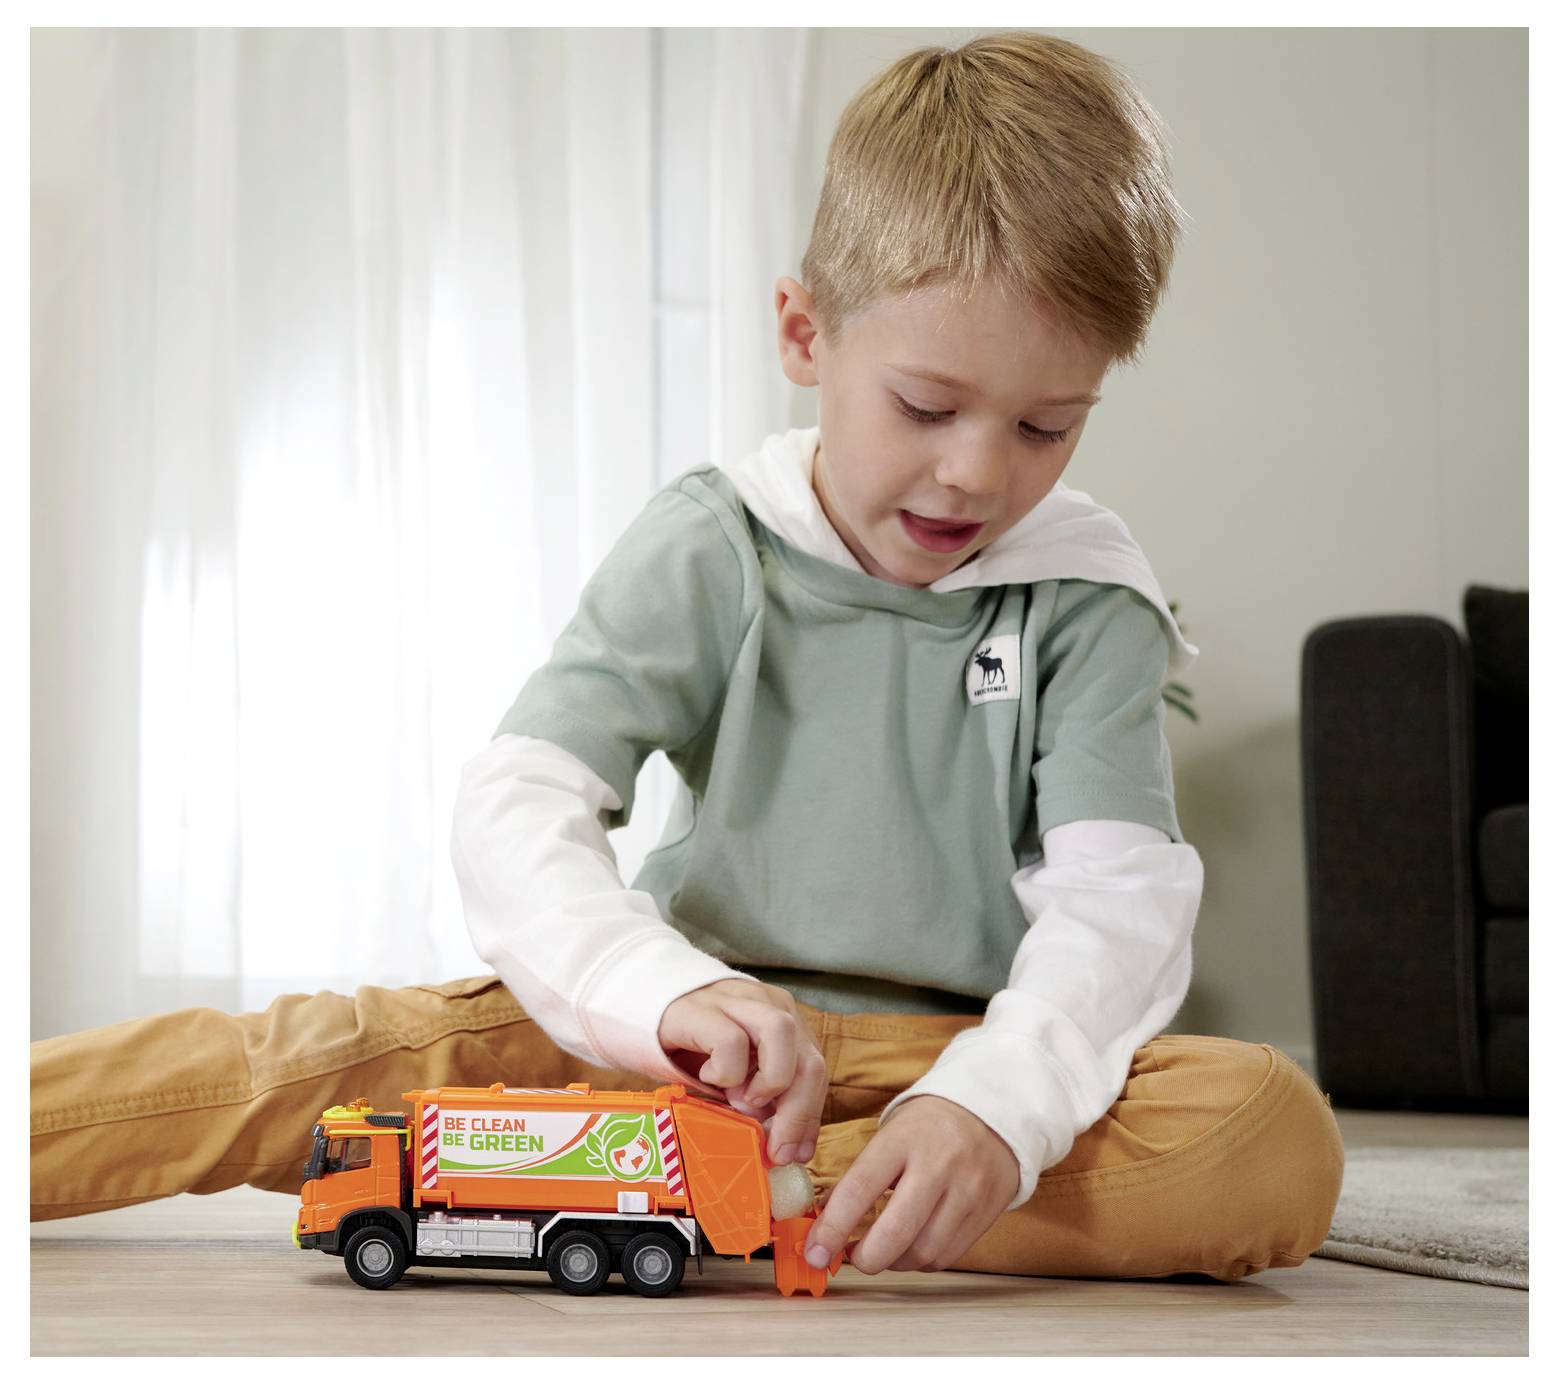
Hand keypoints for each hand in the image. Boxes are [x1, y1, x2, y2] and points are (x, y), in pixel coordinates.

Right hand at [657, 978, 827, 1166]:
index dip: (811, 1115)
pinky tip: (709, 1077)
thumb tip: (787, 1144)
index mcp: (781, 1020)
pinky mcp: (699, 1009)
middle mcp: (766, 1004)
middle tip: (776, 1147)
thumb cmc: (691, 1045)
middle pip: (808, 1057)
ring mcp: (735, 1001)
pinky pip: (730, 1041)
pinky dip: (726, 1071)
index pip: (815, 1068)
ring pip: (781, 1034)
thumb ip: (761, 1099)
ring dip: (770, 1081)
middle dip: (800, 1112)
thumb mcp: (734, 1074)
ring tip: (743, 1101)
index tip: (799, 1152)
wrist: (635, 1003)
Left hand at [803, 1094, 1019, 1273]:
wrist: (992, 1111)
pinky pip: (946, 1256)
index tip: (814, 1251)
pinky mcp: (985, 1213)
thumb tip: (827, 1224)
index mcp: (903, 1139)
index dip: (832, 1227)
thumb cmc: (929, 1126)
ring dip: (893, 1262)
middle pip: (896, 1232)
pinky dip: (920, 1261)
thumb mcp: (891, 1134)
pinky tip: (910, 1246)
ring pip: (922, 1252)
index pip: (860, 1188)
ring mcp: (966, 1192)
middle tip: (848, 1258)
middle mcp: (938, 1165)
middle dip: (865, 1258)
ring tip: (880, 1251)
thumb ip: (862, 1175)